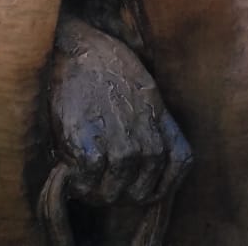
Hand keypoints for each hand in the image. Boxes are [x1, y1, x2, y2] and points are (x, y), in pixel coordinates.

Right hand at [45, 19, 191, 209]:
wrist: (78, 50)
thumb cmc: (107, 70)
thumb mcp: (146, 91)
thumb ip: (152, 126)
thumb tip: (142, 167)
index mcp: (164, 125)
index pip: (179, 167)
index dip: (158, 183)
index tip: (135, 179)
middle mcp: (149, 141)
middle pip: (141, 194)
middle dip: (119, 191)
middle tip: (98, 174)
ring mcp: (122, 147)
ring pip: (113, 196)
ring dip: (93, 189)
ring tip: (81, 167)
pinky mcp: (91, 150)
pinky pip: (87, 184)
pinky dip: (74, 181)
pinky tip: (68, 162)